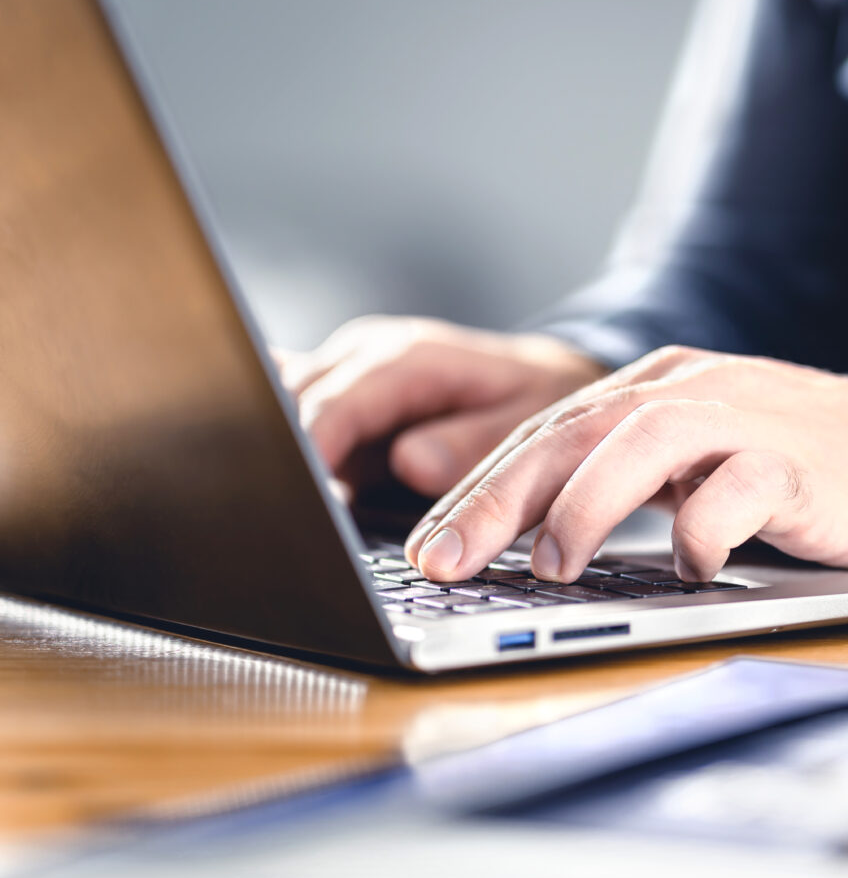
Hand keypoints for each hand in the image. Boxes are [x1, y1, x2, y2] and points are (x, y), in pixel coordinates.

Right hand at [280, 316, 606, 495]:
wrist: (543, 379)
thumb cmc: (538, 399)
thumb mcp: (527, 424)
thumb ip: (471, 445)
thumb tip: (410, 463)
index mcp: (407, 359)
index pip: (332, 407)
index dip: (307, 453)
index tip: (296, 500)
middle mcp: (363, 358)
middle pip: (289, 406)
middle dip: (280, 457)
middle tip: (282, 519)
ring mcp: (344, 377)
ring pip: (281, 412)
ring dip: (278, 455)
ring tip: (277, 510)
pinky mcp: (337, 403)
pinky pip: (293, 416)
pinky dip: (282, 445)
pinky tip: (274, 476)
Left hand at [405, 346, 847, 582]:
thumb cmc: (798, 466)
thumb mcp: (696, 461)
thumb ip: (627, 478)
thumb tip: (531, 534)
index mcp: (655, 388)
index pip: (546, 433)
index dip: (477, 489)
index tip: (426, 547)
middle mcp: (690, 390)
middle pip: (574, 432)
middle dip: (496, 498)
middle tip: (441, 560)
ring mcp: (746, 418)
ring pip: (643, 443)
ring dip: (586, 504)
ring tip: (547, 565)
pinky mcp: (799, 460)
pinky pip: (740, 487)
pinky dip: (706, 529)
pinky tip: (693, 569)